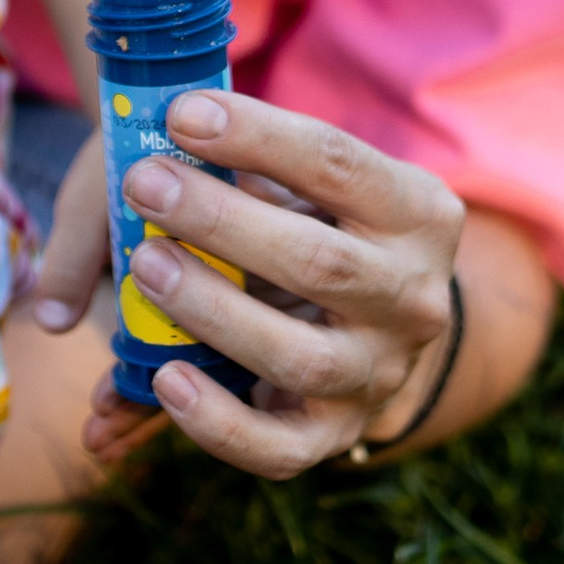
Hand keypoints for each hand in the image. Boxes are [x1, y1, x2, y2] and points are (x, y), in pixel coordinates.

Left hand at [32, 93, 465, 479]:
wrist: (373, 322)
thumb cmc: (316, 225)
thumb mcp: (304, 184)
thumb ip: (248, 167)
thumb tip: (157, 136)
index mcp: (418, 212)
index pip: (338, 164)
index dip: (257, 136)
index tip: (181, 114)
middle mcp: (415, 297)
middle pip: (321, 262)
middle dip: (222, 221)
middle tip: (145, 183)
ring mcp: (381, 372)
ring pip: (302, 357)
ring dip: (215, 310)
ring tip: (146, 265)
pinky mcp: (336, 433)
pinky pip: (280, 449)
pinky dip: (218, 423)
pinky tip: (164, 379)